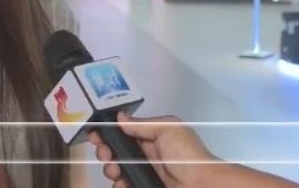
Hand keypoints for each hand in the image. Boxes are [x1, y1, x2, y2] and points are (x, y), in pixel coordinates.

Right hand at [89, 112, 217, 187]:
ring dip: (111, 169)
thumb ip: (142, 124)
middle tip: (106, 154)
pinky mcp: (144, 187)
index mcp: (151, 138)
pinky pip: (124, 186)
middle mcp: (145, 155)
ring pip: (117, 170)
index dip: (108, 132)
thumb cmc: (186, 155)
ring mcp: (144, 174)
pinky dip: (118, 186)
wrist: (202, 186)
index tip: (96, 134)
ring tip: (115, 171)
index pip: (123, 132)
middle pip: (116, 152)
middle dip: (106, 151)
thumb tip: (119, 117)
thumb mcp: (168, 129)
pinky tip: (120, 184)